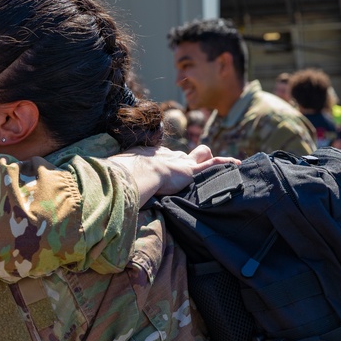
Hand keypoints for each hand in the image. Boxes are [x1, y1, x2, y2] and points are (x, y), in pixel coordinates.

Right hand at [109, 145, 238, 205]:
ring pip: (201, 156)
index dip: (167, 162)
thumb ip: (117, 179)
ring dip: (207, 160)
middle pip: (183, 155)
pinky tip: (238, 165)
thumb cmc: (126, 175)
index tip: (166, 169)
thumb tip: (102, 185)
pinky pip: (215, 164)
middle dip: (188, 159)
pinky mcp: (193, 170)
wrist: (139, 172)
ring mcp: (182, 162)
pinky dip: (226, 163)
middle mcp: (169, 155)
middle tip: (189, 168)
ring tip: (218, 167)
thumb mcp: (120, 175)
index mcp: (152, 156)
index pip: (164, 157)